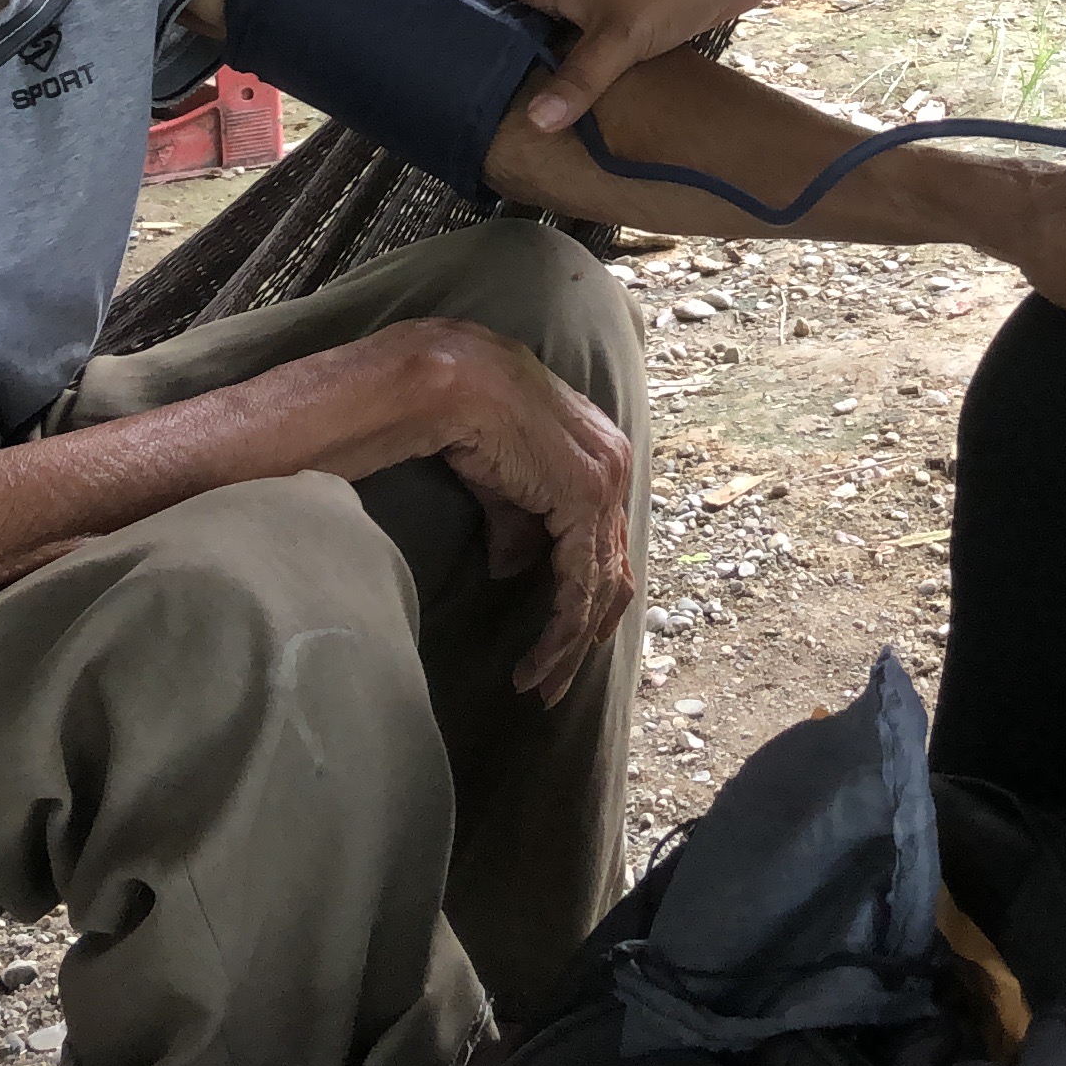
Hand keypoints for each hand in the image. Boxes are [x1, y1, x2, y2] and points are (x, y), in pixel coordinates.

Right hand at [371, 320, 635, 701]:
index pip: (605, 544)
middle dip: (583, 636)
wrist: (449, 381)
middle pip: (611, 573)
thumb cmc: (467, 417)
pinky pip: (579, 587)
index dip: (588, 600)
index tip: (563, 646)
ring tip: (538, 684)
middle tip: (552, 683)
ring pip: (598, 589)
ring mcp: (605, 483)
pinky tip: (536, 661)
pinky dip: (560, 632)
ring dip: (569, 646)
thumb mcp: (502, 482)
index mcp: (601, 456)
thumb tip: (513, 569)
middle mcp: (615, 468)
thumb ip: (519, 524)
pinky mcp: (583, 501)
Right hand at [399, 0, 778, 133]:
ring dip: (522, 36)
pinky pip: (587, 39)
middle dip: (472, 2)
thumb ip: (581, 79)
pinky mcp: (637, 13)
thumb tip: (537, 124)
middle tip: (429, 19)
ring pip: (550, 20)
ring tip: (489, 67)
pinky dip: (567, 56)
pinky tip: (567, 83)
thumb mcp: (622, 35)